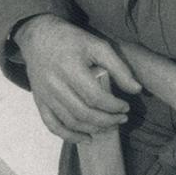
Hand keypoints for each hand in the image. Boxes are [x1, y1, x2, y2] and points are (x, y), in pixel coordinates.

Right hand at [13, 14, 141, 142]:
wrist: (38, 36)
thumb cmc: (72, 40)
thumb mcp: (98, 46)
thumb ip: (119, 67)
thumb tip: (136, 90)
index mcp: (70, 69)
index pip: (95, 97)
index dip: (113, 106)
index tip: (126, 107)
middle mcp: (55, 85)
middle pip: (83, 113)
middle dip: (106, 120)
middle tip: (122, 119)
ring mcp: (45, 95)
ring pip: (70, 121)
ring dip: (92, 129)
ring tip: (109, 127)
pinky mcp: (39, 101)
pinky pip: (52, 125)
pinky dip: (68, 136)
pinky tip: (85, 138)